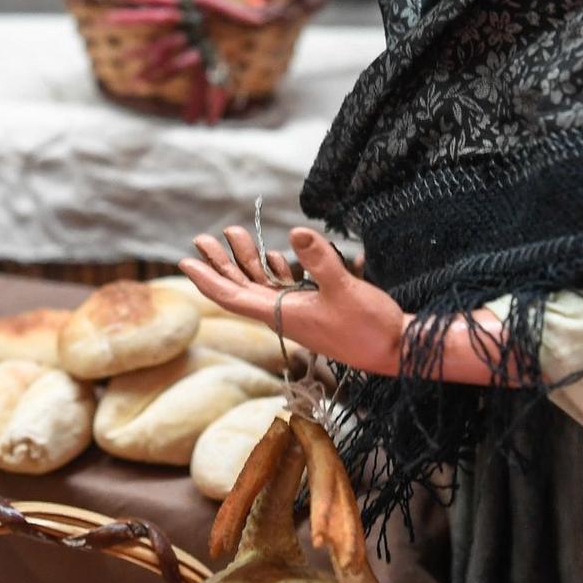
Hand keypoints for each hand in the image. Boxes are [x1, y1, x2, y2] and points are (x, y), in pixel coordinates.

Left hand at [180, 225, 408, 376]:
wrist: (397, 350)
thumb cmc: (370, 326)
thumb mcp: (344, 289)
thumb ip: (320, 260)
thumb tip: (297, 232)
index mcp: (280, 314)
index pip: (231, 296)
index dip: (207, 279)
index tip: (185, 261)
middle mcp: (283, 314)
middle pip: (240, 287)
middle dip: (219, 263)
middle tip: (201, 238)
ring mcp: (298, 312)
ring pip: (261, 285)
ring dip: (246, 261)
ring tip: (235, 233)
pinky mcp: (315, 309)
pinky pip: (284, 289)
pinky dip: (275, 271)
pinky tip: (275, 255)